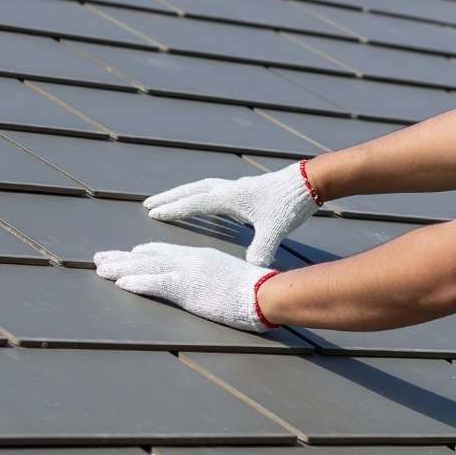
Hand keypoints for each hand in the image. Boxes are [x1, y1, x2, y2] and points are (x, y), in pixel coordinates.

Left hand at [93, 242, 278, 332]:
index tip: (127, 254)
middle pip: (148, 257)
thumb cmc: (256, 290)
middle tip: (99, 258)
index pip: (165, 253)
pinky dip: (136, 282)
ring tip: (99, 268)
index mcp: (200, 258)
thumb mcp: (231, 281)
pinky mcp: (186, 288)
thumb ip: (217, 281)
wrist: (265, 292)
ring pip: (145, 268)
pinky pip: (155, 284)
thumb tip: (214, 288)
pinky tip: (120, 283)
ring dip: (120, 269)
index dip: (143, 254)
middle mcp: (189, 260)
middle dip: (121, 258)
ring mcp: (186, 273)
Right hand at [142, 161, 319, 265]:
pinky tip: (201, 203)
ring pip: (201, 187)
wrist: (307, 183)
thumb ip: (261, 249)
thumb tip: (252, 270)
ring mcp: (237, 187)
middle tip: (148, 204)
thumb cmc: (289, 205)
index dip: (174, 209)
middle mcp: (230, 189)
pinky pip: (214, 190)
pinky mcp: (245, 189)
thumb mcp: (275, 230)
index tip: (153, 213)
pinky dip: (201, 195)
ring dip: (183, 194)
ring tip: (167, 201)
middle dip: (170, 198)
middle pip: (192, 190)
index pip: (195, 203)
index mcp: (231, 197)